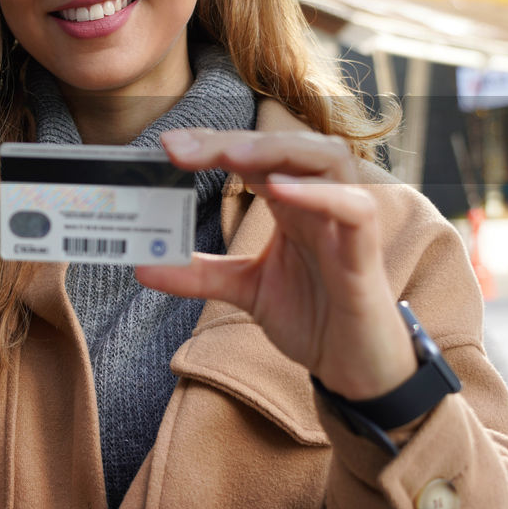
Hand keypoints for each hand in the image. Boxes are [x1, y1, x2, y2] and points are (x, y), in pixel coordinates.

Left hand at [136, 129, 415, 400]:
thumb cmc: (314, 315)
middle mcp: (320, 202)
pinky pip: (354, 210)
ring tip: (230, 155)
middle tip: (179, 148)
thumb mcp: (245, 289)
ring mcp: (345, 224)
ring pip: (327, 159)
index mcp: (292, 202)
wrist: (356, 368)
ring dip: (277, 151)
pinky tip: (280, 189)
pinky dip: (321, 194)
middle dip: (231, 141)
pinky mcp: (365, 256)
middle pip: (285, 146)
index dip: (212, 144)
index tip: (166, 146)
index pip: (253, 154)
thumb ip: (199, 273)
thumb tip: (142, 265)